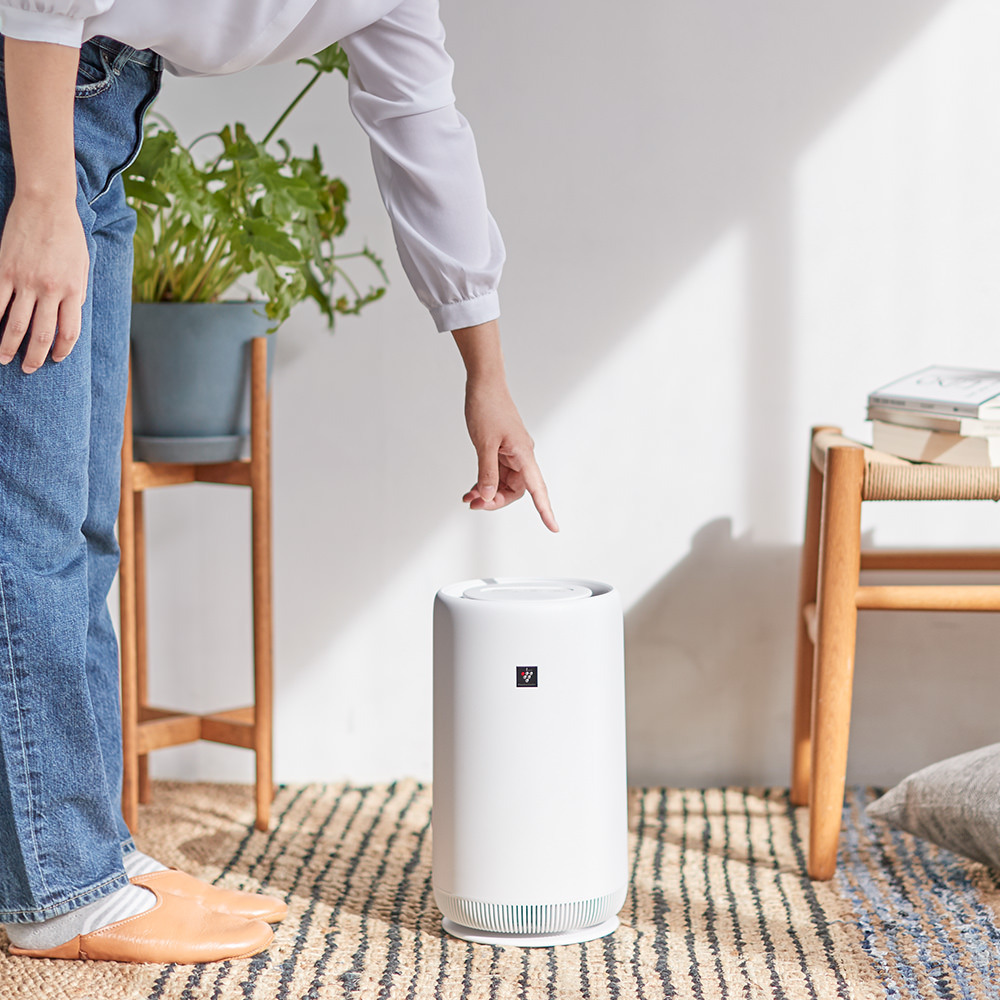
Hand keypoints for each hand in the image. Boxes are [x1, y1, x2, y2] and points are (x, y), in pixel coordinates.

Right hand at [0, 191, 88, 372]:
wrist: (46, 204)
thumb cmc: (68, 234)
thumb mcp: (82, 266)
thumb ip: (76, 291)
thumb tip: (69, 315)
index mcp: (73, 290)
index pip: (69, 331)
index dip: (63, 350)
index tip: (57, 359)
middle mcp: (50, 290)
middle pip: (42, 334)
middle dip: (35, 356)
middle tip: (28, 368)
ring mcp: (25, 281)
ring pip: (16, 323)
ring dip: (8, 345)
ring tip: (3, 359)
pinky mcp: (4, 270)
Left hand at [463, 375, 558, 531]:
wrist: (484, 384)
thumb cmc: (487, 407)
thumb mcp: (484, 443)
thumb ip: (487, 472)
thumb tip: (489, 496)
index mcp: (523, 454)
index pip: (537, 489)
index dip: (545, 510)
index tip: (554, 528)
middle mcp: (522, 456)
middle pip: (517, 490)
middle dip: (496, 500)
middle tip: (475, 504)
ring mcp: (513, 453)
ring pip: (505, 484)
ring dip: (488, 493)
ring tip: (469, 498)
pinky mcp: (502, 450)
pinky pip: (497, 473)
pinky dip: (485, 482)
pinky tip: (471, 489)